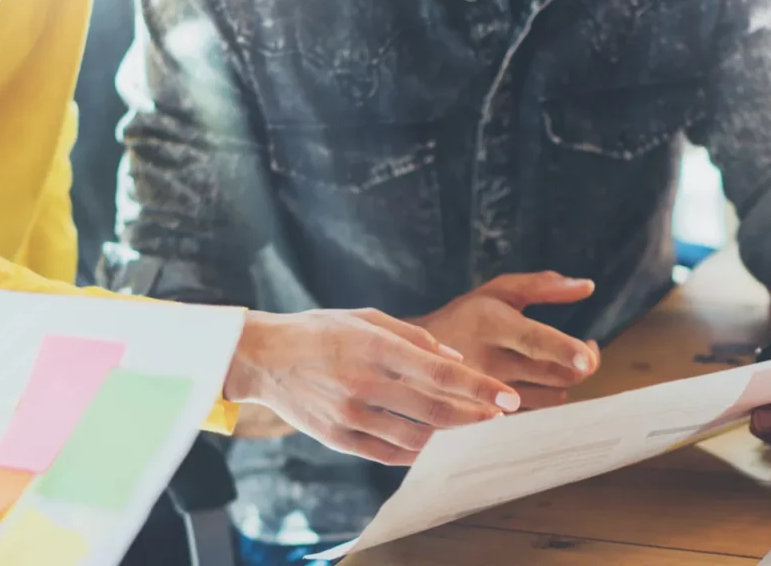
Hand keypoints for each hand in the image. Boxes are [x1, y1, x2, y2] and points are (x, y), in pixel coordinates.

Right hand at [225, 308, 520, 465]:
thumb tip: (456, 360)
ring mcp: (350, 415)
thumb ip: (415, 337)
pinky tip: (435, 445)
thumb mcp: (366, 318)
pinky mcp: (338, 438)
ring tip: (473, 430)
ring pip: (416, 437)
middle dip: (477, 416)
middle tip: (502, 417)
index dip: (480, 387)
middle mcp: (364, 383)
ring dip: (451, 437)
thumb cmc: (321, 331)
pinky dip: (418, 452)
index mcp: (374, 347)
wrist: (263, 357)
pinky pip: (389, 453)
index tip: (508, 397)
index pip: (441, 373)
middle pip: (435, 409)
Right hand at [414, 272, 600, 408]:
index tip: (589, 355)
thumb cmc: (465, 317)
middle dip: (581, 366)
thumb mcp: (496, 292)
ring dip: (565, 383)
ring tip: (559, 365)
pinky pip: (536, 415)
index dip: (564, 349)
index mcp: (490, 323)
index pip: (532, 340)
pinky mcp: (487, 413)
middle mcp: (487, 359)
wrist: (414, 356)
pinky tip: (544, 384)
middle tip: (586, 353)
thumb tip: (589, 286)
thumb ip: (542, 285)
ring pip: (549, 398)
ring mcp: (486, 392)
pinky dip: (548, 400)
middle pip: (552, 374)